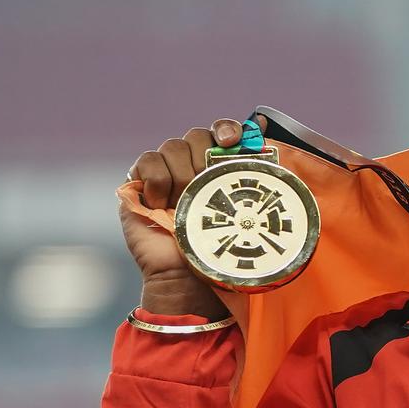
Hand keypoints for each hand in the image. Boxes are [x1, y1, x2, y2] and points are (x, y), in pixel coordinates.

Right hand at [119, 115, 267, 317]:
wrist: (188, 278)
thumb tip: (269, 132)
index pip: (223, 131)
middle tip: (208, 185)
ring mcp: (165, 173)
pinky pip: (147, 160)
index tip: (233, 141)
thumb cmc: (220, 248)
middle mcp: (192, 165)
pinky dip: (158, 180)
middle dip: (205, 157)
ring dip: (183, 174)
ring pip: (174, 145)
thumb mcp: (246, 213)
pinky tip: (163, 204)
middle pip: (198, 135)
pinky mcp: (139, 183)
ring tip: (186, 202)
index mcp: (220, 168)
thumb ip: (256, 177)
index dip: (228, 129)